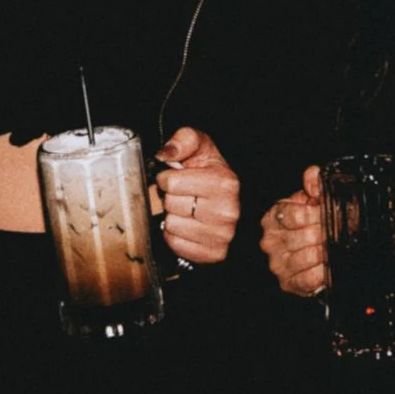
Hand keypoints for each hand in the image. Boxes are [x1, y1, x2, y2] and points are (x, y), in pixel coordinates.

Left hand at [153, 128, 239, 265]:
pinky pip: (176, 245)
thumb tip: (166, 153)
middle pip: (171, 205)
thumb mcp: (201, 146)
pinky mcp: (213, 254)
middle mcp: (228, 211)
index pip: (172, 182)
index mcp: (225, 182)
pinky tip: (187, 226)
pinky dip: (175, 236)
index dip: (167, 178)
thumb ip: (184, 139)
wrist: (227, 201)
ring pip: (172, 226)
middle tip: (182, 195)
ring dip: (172, 217)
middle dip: (170, 198)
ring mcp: (222, 235)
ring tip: (185, 210)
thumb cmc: (210, 173)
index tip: (176, 178)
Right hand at [260, 167, 327, 297]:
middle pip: (301, 237)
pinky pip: (307, 279)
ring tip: (334, 246)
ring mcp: (278, 264)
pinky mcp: (288, 283)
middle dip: (323, 233)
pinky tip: (328, 265)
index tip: (325, 213)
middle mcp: (270, 241)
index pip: (291, 215)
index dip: (313, 214)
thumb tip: (313, 174)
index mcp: (273, 217)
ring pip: (305, 257)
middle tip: (336, 230)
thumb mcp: (311, 199)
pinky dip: (321, 273)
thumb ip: (313, 184)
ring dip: (324, 252)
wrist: (312, 250)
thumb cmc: (310, 222)